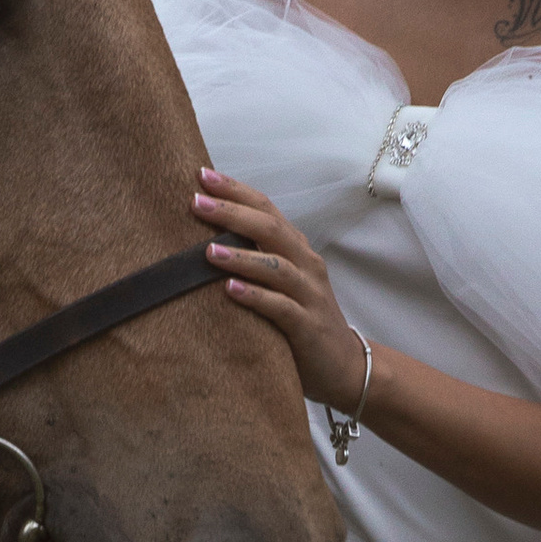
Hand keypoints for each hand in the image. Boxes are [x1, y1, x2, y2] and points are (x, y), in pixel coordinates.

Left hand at [193, 169, 369, 410]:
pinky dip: (256, 297)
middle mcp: (305, 265)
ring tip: (207, 251)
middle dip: (232, 213)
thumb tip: (199, 239)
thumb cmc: (301, 321)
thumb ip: (252, 259)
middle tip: (196, 201)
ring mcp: (309, 295)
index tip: (202, 175)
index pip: (266, 209)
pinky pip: (281, 307)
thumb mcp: (278, 284)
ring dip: (241, 257)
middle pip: (270, 228)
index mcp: (296, 250)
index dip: (236, 190)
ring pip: (276, 266)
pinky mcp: (308, 327)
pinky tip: (232, 291)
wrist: (344, 366)